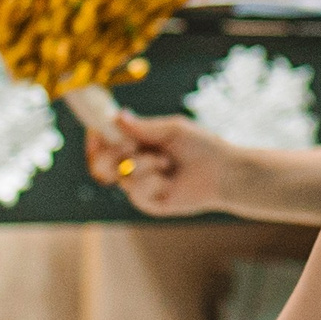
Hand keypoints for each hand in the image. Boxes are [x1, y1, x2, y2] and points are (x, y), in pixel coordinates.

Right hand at [87, 114, 256, 216]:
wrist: (224, 172)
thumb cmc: (202, 146)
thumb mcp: (173, 130)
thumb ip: (145, 127)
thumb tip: (117, 117)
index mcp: (138, 143)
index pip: (106, 141)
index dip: (96, 138)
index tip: (96, 132)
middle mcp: (134, 164)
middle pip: (101, 162)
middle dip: (109, 153)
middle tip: (129, 146)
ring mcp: (139, 185)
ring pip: (120, 174)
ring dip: (142, 164)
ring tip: (166, 162)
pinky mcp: (148, 202)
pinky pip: (135, 191)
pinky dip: (151, 182)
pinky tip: (167, 181)